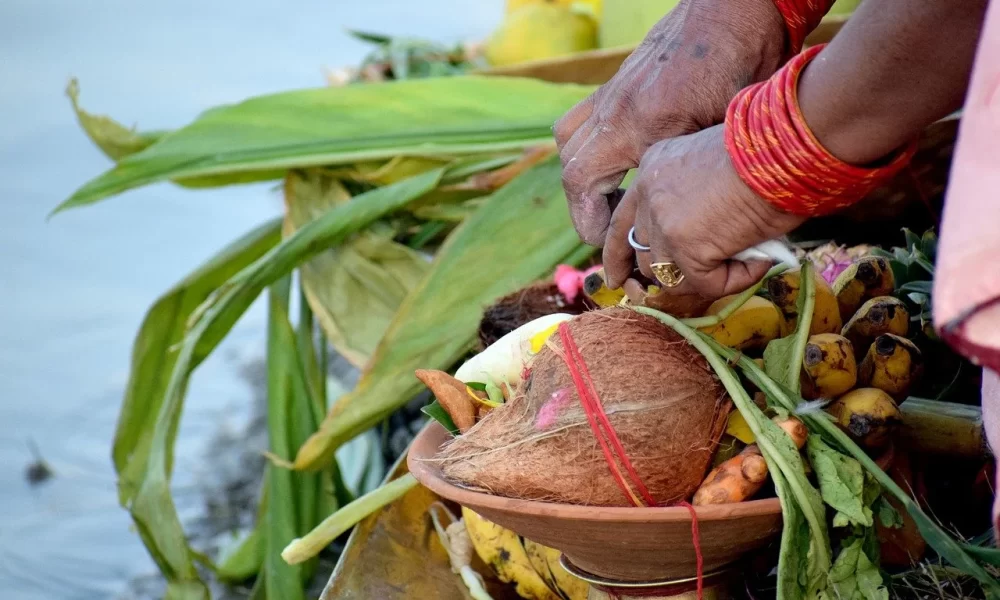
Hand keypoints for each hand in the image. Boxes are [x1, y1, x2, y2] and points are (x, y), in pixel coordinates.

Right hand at [553, 0, 785, 244]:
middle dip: (584, 206)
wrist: (736, 7)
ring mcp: (613, 91)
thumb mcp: (729, 129)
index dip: (589, 222)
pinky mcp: (620, 80)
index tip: (609, 241)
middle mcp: (617, 108)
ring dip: (582, 175)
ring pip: (569, 141)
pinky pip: (583, 118)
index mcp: (642, 125)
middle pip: (572, 168)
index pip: (584, 185)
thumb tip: (686, 214)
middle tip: (610, 226)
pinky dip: (588, 144)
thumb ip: (696, 170)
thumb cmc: (746, 64)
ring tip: (611, 194)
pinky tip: (618, 157)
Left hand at [603, 125, 803, 298]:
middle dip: (659, 276)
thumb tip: (706, 241)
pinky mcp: (687, 248)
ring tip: (744, 259)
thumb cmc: (768, 150)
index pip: (622, 222)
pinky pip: (707, 285)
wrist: (786, 147)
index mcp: (653, 169)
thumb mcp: (714, 166)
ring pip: (670, 276)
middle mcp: (649, 194)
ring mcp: (664, 222)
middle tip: (689, 285)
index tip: (618, 277)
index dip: (619, 254)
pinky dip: (736, 280)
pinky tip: (759, 260)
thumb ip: (697, 198)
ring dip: (706, 277)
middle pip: (641, 254)